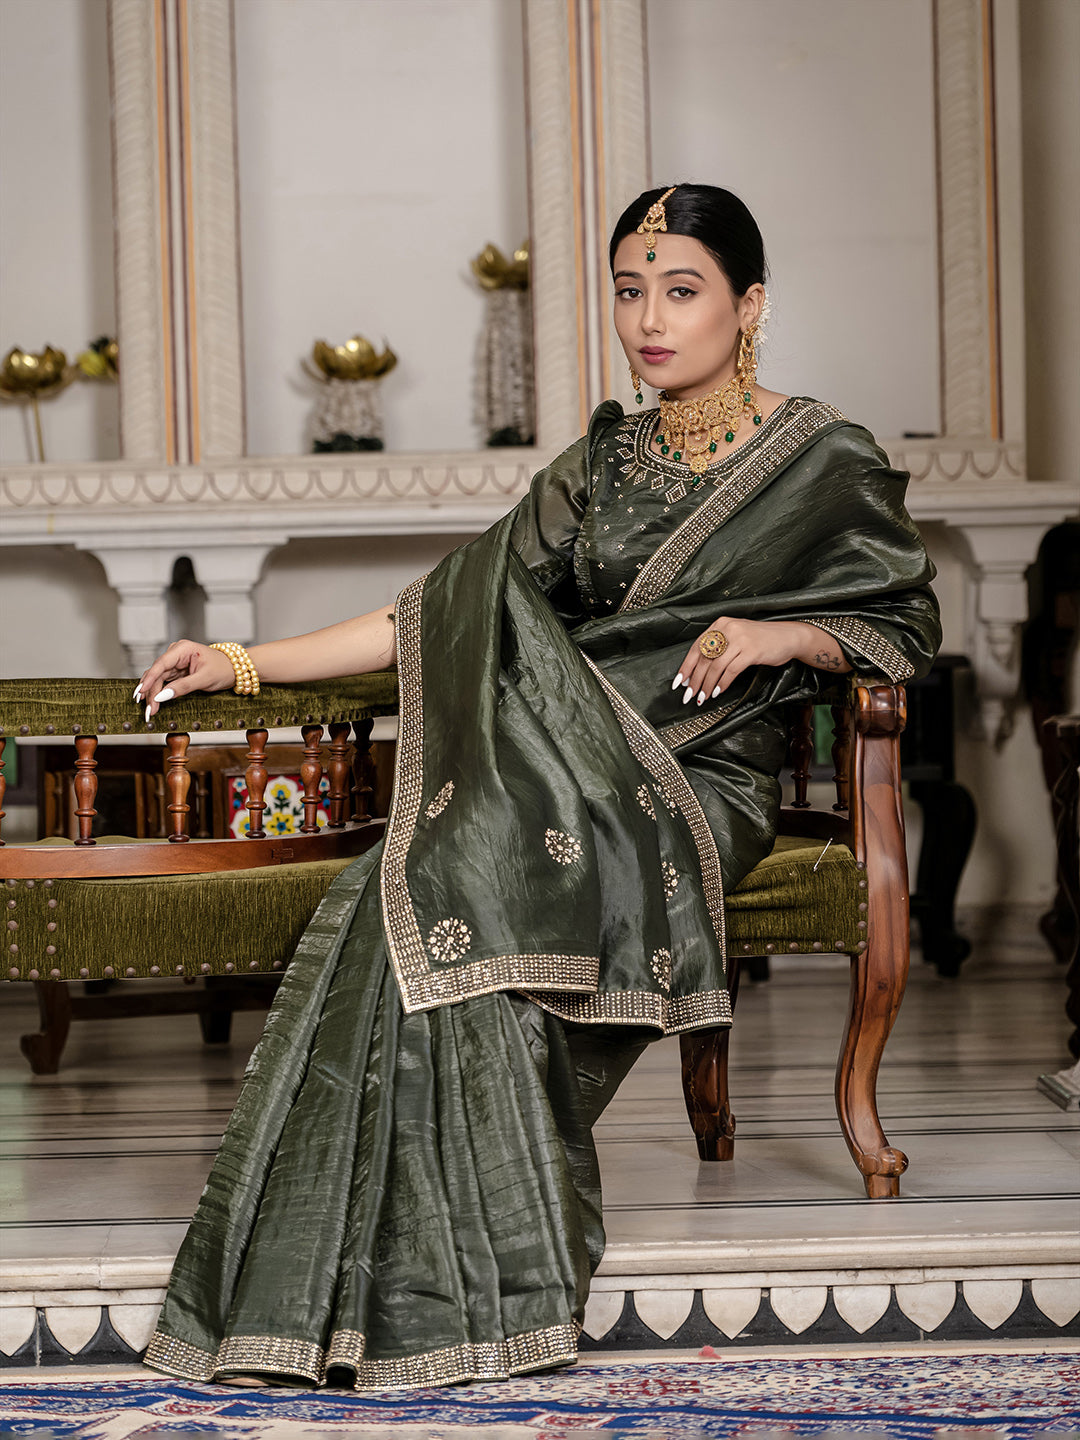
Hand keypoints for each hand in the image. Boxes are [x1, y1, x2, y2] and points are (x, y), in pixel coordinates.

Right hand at [134, 640, 235, 720]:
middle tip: (149, 709)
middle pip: (157, 673)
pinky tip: (153, 703)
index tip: (141, 692)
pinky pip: (163, 682)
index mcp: (183, 649)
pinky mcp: (176, 672)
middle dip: (151, 692)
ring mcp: (175, 663)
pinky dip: (158, 693)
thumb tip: (163, 695)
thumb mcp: (204, 679)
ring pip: (158, 679)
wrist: (233, 670)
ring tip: (150, 710)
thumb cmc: (222, 670)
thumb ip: (183, 687)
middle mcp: (176, 653)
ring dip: (153, 694)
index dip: (149, 678)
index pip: (161, 663)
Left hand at [673, 618, 812, 706]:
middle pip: (704, 659)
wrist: (788, 637)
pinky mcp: (751, 651)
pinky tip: (717, 692)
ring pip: (716, 666)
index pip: (696, 648)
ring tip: (702, 698)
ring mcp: (740, 639)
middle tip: (688, 696)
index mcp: (720, 624)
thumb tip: (697, 670)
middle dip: (694, 680)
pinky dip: (722, 684)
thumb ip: (718, 648)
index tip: (679, 683)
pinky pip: (731, 671)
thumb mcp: (736, 636)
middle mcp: (728, 629)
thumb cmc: (760, 640)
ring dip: (707, 685)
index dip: (686, 667)